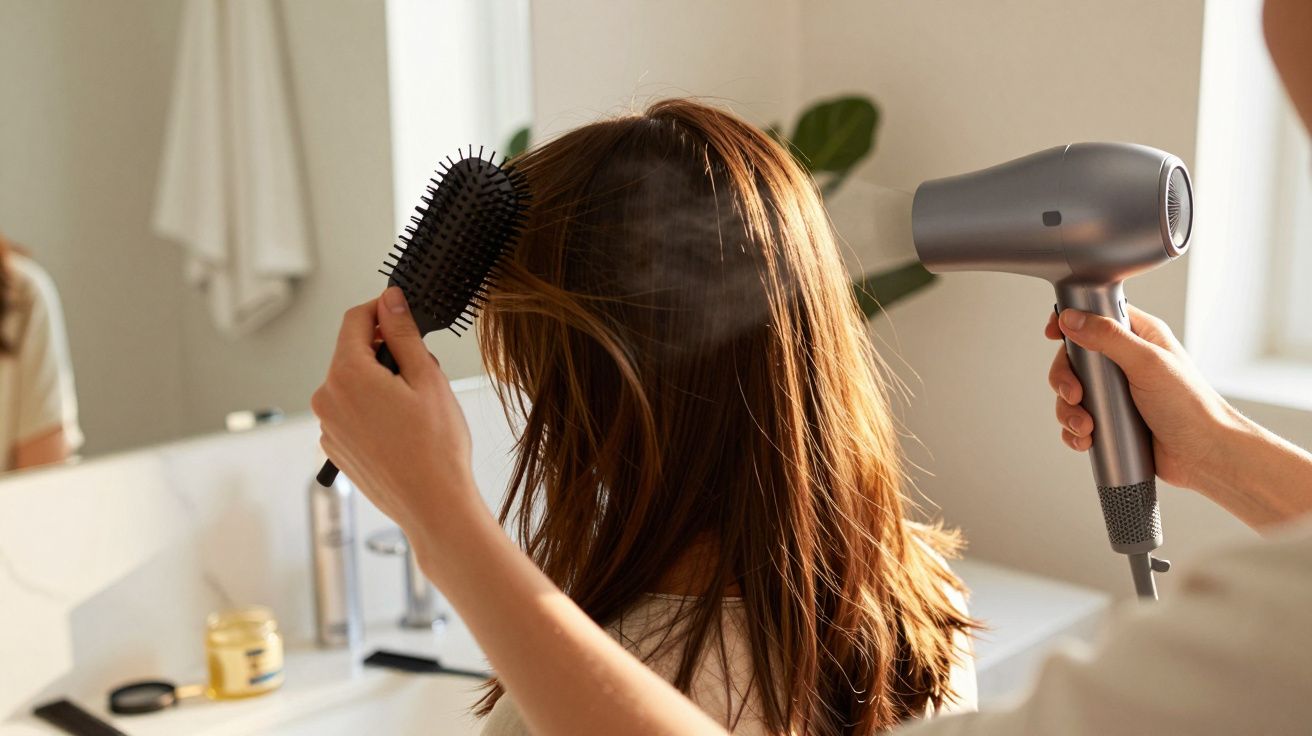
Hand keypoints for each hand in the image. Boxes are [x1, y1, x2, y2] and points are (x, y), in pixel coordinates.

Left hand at [312, 287, 481, 553]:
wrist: (433, 506)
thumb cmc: (436, 449)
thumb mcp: (427, 378)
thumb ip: (403, 333)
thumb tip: (390, 300)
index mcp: (347, 375)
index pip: (354, 320)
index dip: (380, 308)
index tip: (401, 310)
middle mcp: (327, 399)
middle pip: (351, 353)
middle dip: (384, 351)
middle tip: (422, 369)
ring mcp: (327, 427)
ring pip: (352, 384)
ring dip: (379, 382)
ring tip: (416, 407)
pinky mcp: (335, 448)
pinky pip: (350, 413)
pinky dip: (372, 409)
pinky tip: (402, 429)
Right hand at [1045, 305, 1241, 492]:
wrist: (1205, 454)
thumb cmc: (1190, 406)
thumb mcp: (1147, 363)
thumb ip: (1108, 337)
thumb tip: (1072, 318)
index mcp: (1139, 337)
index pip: (1095, 317)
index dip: (1070, 321)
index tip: (1053, 333)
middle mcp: (1125, 362)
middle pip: (1074, 359)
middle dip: (1065, 379)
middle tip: (1074, 394)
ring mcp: (1117, 393)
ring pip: (1071, 393)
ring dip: (1068, 410)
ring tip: (1085, 425)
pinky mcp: (1112, 420)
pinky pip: (1078, 420)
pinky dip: (1074, 431)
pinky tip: (1086, 439)